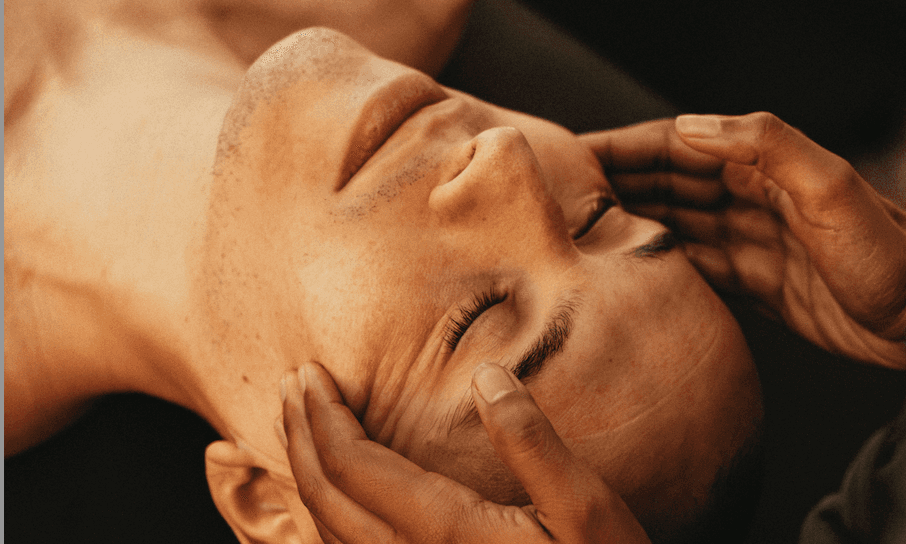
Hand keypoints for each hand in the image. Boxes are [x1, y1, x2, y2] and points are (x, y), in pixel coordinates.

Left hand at [278, 361, 650, 543]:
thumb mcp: (585, 509)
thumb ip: (531, 441)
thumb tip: (485, 376)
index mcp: (443, 531)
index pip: (353, 464)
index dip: (324, 414)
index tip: (309, 372)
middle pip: (326, 495)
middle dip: (301, 435)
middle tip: (291, 386)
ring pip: (327, 531)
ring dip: (306, 472)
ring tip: (300, 429)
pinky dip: (324, 517)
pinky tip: (332, 500)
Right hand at [584, 113, 905, 368]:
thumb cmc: (887, 249)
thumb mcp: (830, 185)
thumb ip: (764, 147)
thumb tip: (687, 128)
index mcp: (761, 163)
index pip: (675, 146)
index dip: (623, 148)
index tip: (574, 156)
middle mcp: (749, 196)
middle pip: (665, 183)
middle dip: (614, 185)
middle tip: (561, 201)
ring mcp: (749, 239)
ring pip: (673, 223)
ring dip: (630, 225)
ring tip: (580, 237)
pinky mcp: (755, 282)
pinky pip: (694, 266)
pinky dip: (660, 264)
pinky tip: (628, 273)